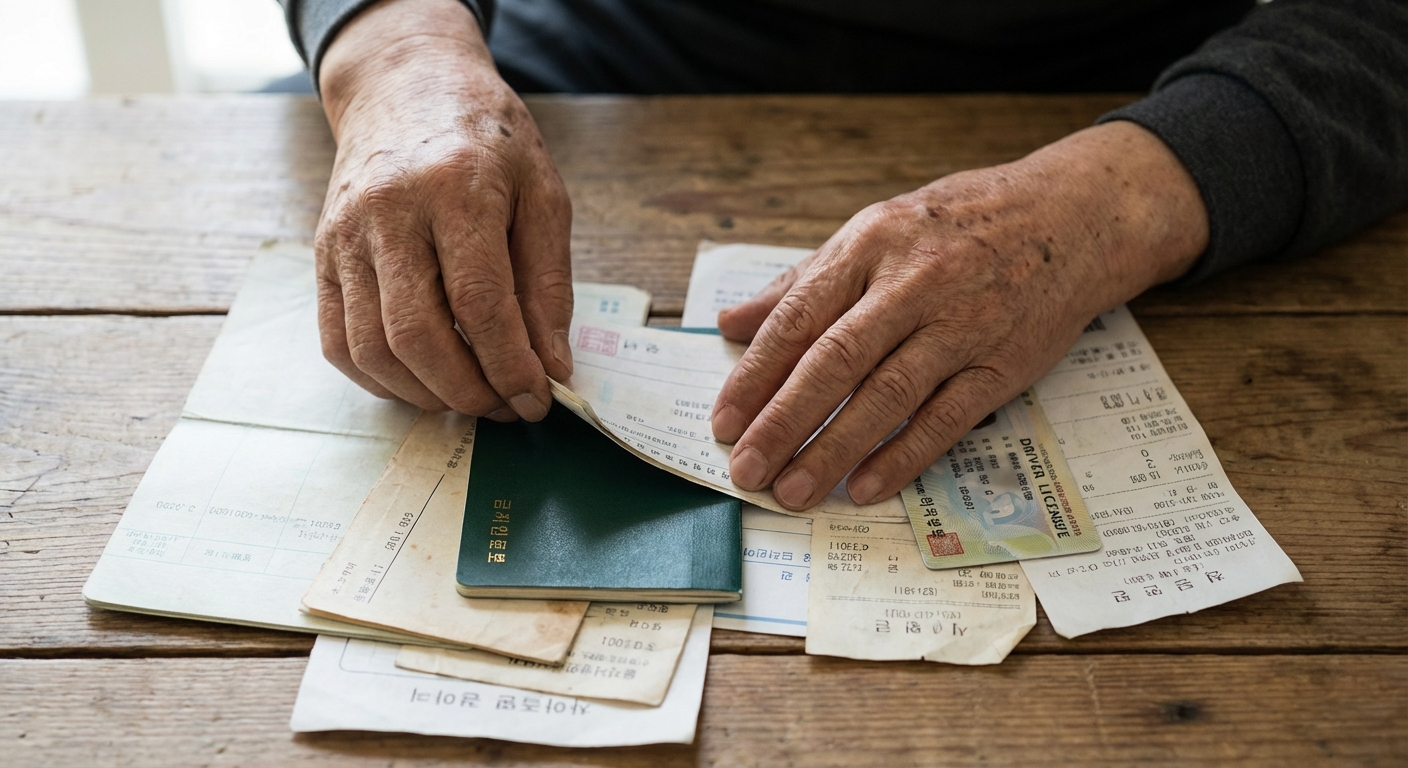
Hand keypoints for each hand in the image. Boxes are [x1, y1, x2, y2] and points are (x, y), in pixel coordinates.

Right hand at [314, 0, 572, 420]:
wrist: (405, 84)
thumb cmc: (486, 138)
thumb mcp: (542, 193)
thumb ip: (549, 283)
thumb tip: (551, 368)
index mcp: (455, 189)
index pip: (480, 303)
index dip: (510, 366)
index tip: (538, 402)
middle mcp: (389, 212)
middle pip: (418, 335)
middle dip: (469, 390)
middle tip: (507, 408)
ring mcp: (344, 235)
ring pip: (372, 348)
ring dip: (426, 395)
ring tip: (472, 398)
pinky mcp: (321, 254)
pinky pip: (338, 342)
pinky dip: (381, 381)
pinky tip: (422, 385)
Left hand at [710, 122, 1207, 510]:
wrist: (1071, 217)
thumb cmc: (961, 224)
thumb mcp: (877, 232)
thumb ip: (803, 281)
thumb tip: (730, 322)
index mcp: (871, 244)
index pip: (800, 316)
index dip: (756, 373)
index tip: (723, 420)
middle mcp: (914, 283)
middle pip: (836, 361)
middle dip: (784, 421)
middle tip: (745, 470)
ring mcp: (962, 325)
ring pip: (887, 395)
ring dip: (835, 448)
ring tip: (792, 490)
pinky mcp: (1002, 363)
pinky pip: (945, 418)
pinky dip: (903, 455)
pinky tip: (865, 486)